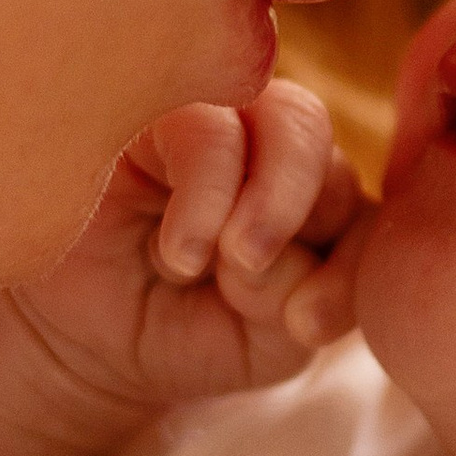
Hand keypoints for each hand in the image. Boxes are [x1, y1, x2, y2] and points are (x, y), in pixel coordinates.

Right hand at [2, 84, 371, 433]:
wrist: (89, 343)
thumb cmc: (188, 333)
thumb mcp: (267, 341)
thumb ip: (314, 301)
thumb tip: (310, 284)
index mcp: (320, 195)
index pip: (366, 205)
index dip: (349, 264)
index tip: (306, 326)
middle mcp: (275, 144)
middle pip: (318, 137)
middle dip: (294, 207)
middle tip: (249, 266)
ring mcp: (218, 117)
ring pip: (282, 115)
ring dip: (255, 200)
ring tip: (197, 264)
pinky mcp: (155, 112)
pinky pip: (208, 124)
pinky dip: (204, 193)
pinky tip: (177, 252)